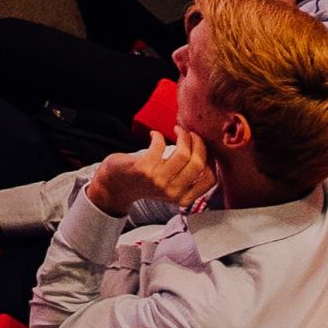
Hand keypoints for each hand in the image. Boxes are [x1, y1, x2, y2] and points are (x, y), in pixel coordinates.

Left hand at [88, 130, 214, 216]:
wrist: (116, 187)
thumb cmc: (146, 181)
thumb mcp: (171, 186)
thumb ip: (187, 176)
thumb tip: (207, 150)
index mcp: (183, 198)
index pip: (210, 178)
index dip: (211, 158)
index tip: (203, 145)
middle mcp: (173, 192)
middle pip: (198, 163)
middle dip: (197, 142)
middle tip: (190, 133)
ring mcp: (159, 181)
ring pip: (183, 153)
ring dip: (182, 135)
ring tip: (177, 129)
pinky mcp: (145, 169)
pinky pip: (160, 145)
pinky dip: (157, 135)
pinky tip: (154, 135)